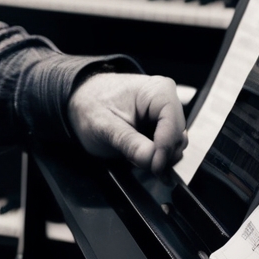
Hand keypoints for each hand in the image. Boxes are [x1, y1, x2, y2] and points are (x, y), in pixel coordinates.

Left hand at [67, 71, 186, 176]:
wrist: (82, 101)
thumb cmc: (90, 105)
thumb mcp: (102, 125)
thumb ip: (128, 142)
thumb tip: (150, 159)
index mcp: (157, 91)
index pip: (173, 126)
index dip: (165, 149)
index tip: (153, 167)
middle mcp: (167, 100)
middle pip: (177, 137)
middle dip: (160, 155)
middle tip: (137, 163)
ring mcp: (166, 115)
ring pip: (174, 145)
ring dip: (157, 158)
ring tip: (132, 155)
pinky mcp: (162, 127)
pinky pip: (167, 147)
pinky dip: (155, 157)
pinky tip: (138, 156)